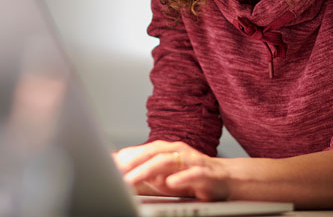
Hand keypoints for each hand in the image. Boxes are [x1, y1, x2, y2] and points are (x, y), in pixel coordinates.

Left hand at [112, 140, 232, 200]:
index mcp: (166, 150)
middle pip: (150, 152)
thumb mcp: (163, 176)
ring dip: (147, 171)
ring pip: (166, 161)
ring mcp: (192, 160)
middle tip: (116, 174)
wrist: (224, 179)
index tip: (107, 165)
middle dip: (131, 163)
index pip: (141, 150)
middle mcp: (177, 151)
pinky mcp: (206, 173)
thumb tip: (120, 172)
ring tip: (132, 180)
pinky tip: (170, 183)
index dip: (124, 157)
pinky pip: (193, 173)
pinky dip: (181, 177)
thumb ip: (144, 173)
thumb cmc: (190, 177)